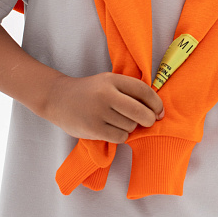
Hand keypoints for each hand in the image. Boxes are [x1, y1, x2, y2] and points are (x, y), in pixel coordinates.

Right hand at [45, 72, 164, 143]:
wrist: (58, 99)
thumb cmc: (89, 92)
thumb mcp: (107, 82)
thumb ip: (128, 91)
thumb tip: (156, 110)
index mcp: (112, 79)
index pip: (143, 91)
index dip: (156, 103)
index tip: (160, 112)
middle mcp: (106, 94)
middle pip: (141, 112)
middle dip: (149, 119)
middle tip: (148, 122)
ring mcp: (99, 112)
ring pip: (131, 126)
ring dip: (130, 127)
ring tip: (118, 122)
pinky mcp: (93, 128)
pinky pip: (120, 137)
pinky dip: (121, 136)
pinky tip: (112, 129)